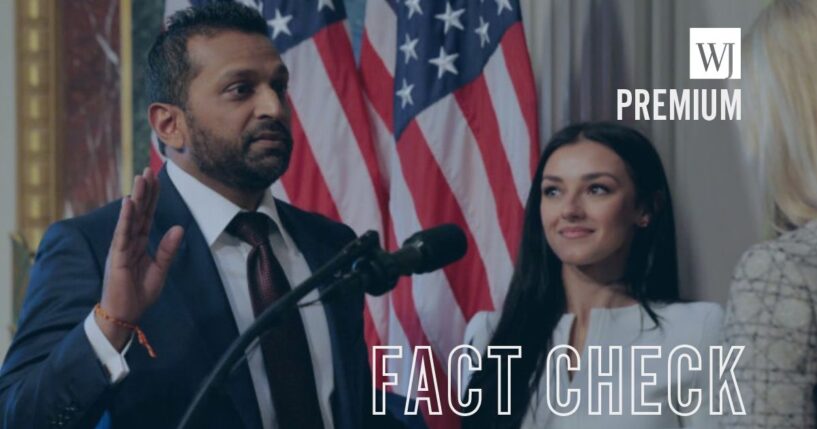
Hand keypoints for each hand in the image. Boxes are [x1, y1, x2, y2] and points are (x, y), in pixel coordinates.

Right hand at [96, 167, 183, 349]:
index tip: (156, 179)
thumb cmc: (139, 293)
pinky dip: (125, 217)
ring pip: (130, 218)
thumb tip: (179, 228)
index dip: (152, 198)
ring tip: (140, 179)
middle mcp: (129, 241)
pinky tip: (129, 202)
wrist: (125, 314)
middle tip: (148, 170)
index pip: (147, 216)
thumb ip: (168, 249)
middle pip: (139, 212)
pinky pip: (122, 233)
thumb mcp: (160, 270)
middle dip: (144, 191)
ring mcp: (122, 247)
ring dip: (136, 198)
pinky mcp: (118, 256)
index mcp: (139, 243)